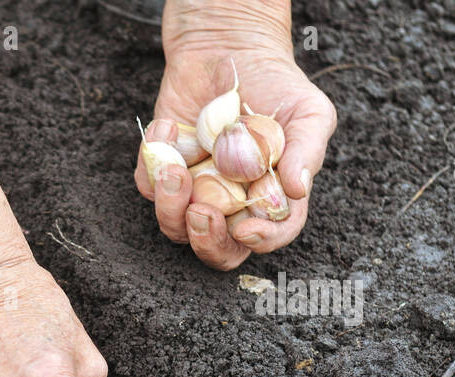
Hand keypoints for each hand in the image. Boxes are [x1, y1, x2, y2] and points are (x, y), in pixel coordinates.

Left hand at [134, 1, 336, 269]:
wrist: (231, 48)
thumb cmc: (277, 85)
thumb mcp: (308, 112)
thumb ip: (306, 151)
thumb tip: (297, 190)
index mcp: (269, 199)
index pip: (270, 235)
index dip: (261, 241)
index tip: (246, 229)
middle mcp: (230, 204)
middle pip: (216, 250)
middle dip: (206, 241)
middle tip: (202, 213)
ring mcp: (194, 191)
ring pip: (173, 226)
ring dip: (170, 206)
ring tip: (174, 171)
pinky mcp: (162, 171)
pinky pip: (146, 185)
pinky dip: (152, 161)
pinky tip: (169, 126)